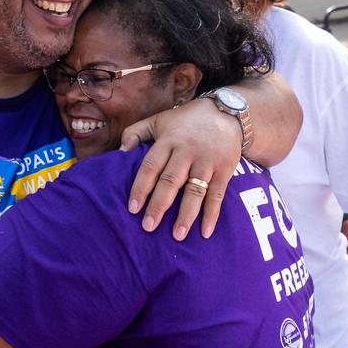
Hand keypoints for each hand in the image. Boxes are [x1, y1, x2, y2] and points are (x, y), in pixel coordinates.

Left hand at [119, 99, 242, 239]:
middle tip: (148, 226)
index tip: (132, 208)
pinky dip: (212, 214)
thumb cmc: (186, 121)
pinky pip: (217, 195)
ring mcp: (207, 161)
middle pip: (171, 181)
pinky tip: (205, 232)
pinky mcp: (225, 169)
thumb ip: (136, 132)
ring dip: (186, 214)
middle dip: (159, 205)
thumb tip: (119, 152)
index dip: (141, 187)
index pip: (151, 166)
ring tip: (177, 235)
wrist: (227, 112)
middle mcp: (187, 151)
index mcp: (168, 141)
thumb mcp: (159, 120)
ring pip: (195, 190)